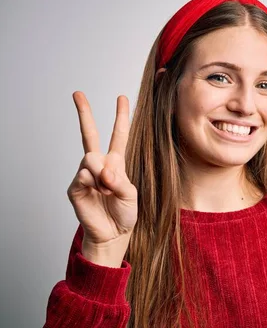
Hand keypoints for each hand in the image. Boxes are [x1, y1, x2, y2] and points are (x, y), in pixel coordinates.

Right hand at [66, 91, 137, 266]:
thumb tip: (100, 169)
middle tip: (77, 93)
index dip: (121, 117)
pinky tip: (96, 191)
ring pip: (89, 158)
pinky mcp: (75, 188)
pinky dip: (91, 182)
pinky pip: (82, 176)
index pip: (118, 135)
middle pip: (90, 134)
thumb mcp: (130, 194)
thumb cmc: (124, 213)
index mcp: (116, 163)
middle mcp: (100, 165)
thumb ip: (118, 180)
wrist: (113, 234)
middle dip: (84, 113)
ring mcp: (85, 175)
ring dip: (101, 172)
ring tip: (107, 188)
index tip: (122, 97)